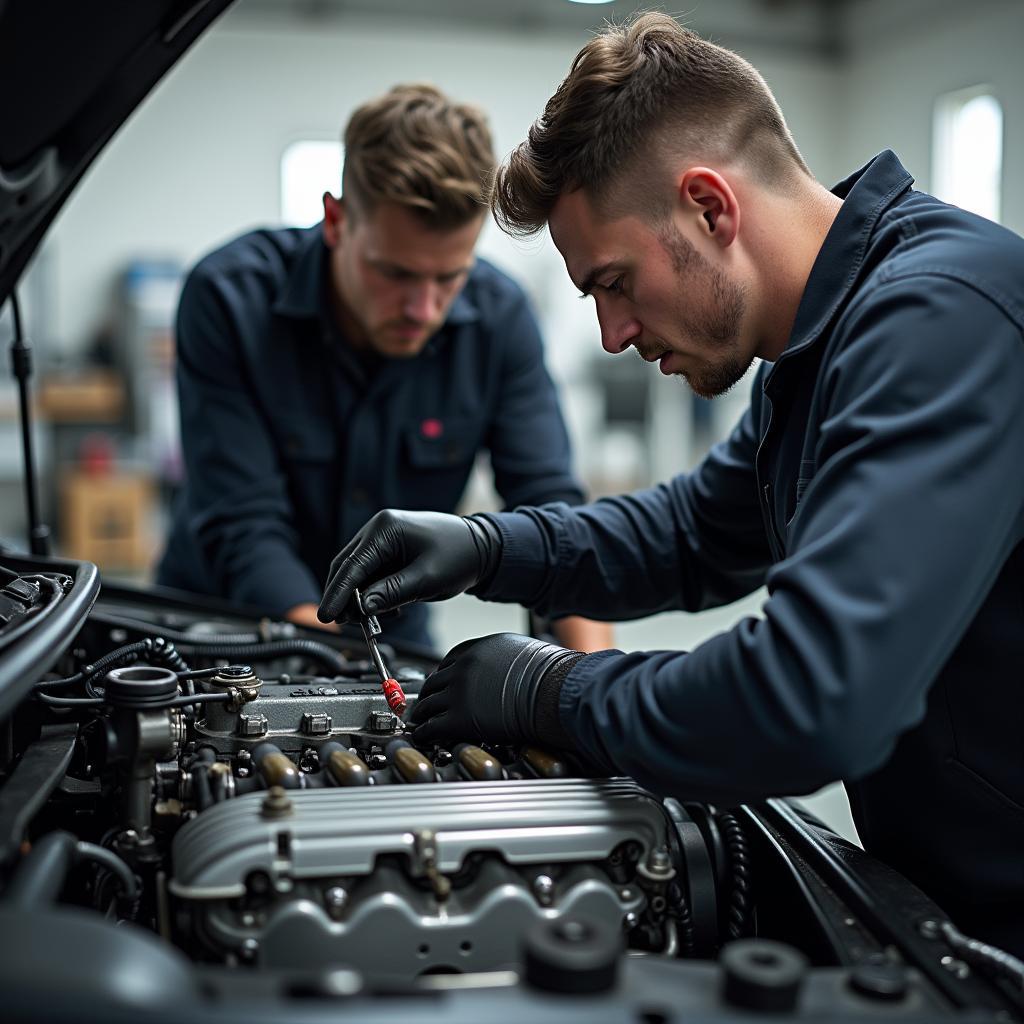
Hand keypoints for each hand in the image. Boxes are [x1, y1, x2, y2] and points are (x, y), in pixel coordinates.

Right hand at [317, 510, 496, 622]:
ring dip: (358, 598)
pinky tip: (386, 608)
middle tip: (347, 624)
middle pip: (346, 567)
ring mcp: (382, 538)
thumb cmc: (460, 556)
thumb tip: (362, 607)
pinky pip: (370, 574)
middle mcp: (378, 529)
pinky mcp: (388, 550)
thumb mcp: (426, 579)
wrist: (481, 547)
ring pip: (356, 573)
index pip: (352, 566)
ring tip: (370, 620)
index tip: (327, 616)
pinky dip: (372, 593)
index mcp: (385, 529)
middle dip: (344, 598)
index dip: (337, 594)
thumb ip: (391, 592)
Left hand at [407, 632, 581, 745]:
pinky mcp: (459, 717)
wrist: (553, 693)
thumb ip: (505, 659)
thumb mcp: (524, 652)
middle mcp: (465, 666)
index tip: (441, 683)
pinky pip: (432, 726)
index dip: (443, 673)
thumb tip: (508, 669)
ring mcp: (460, 691)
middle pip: (435, 681)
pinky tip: (423, 736)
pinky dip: (425, 733)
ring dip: (422, 714)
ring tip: (419, 722)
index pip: (450, 659)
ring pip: (429, 703)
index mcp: (480, 648)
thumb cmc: (550, 675)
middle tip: (425, 704)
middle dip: (428, 694)